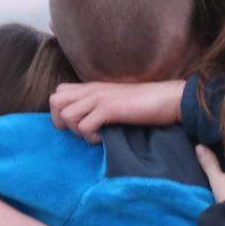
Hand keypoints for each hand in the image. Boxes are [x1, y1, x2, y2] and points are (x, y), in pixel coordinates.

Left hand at [50, 80, 185, 142]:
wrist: (170, 99)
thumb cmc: (147, 104)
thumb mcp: (118, 101)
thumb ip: (100, 106)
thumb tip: (86, 122)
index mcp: (93, 87)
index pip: (58, 93)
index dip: (61, 112)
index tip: (79, 125)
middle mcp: (92, 90)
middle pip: (55, 101)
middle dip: (62, 122)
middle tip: (81, 131)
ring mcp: (99, 98)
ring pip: (66, 115)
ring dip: (78, 131)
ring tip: (96, 134)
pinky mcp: (109, 108)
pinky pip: (85, 126)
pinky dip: (92, 138)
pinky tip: (105, 137)